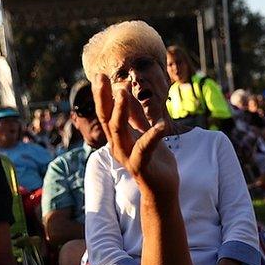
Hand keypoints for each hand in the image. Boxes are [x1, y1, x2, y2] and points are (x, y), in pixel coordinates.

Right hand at [93, 75, 178, 196]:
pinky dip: (153, 134)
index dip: (102, 95)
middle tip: (101, 77)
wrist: (163, 190)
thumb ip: (137, 116)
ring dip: (121, 110)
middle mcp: (117, 146)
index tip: (101, 75)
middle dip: (103, 97)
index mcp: (118, 138)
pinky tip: (162, 124)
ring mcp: (127, 156)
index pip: (106, 113)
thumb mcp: (146, 133)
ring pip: (118, 130)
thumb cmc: (155, 161)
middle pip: (106, 118)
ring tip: (124, 91)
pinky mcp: (140, 166)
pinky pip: (145, 147)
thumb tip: (127, 92)